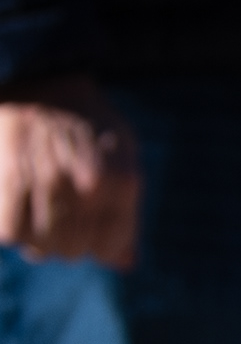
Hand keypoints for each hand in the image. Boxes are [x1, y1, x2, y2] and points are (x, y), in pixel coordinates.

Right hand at [0, 76, 141, 267]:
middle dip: (65, 244)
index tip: (87, 230)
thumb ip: (125, 212)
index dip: (97, 246)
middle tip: (56, 219)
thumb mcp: (122, 155)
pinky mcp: (10, 176)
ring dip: (35, 241)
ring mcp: (49, 181)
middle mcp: (89, 185)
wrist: (42, 78)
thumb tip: (126, 265)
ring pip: (40, 247)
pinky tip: (14, 210)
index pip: (110, 245)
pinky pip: (8, 232)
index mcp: (123, 181)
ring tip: (35, 217)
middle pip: (73, 251)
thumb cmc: (86, 122)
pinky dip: (10, 228)